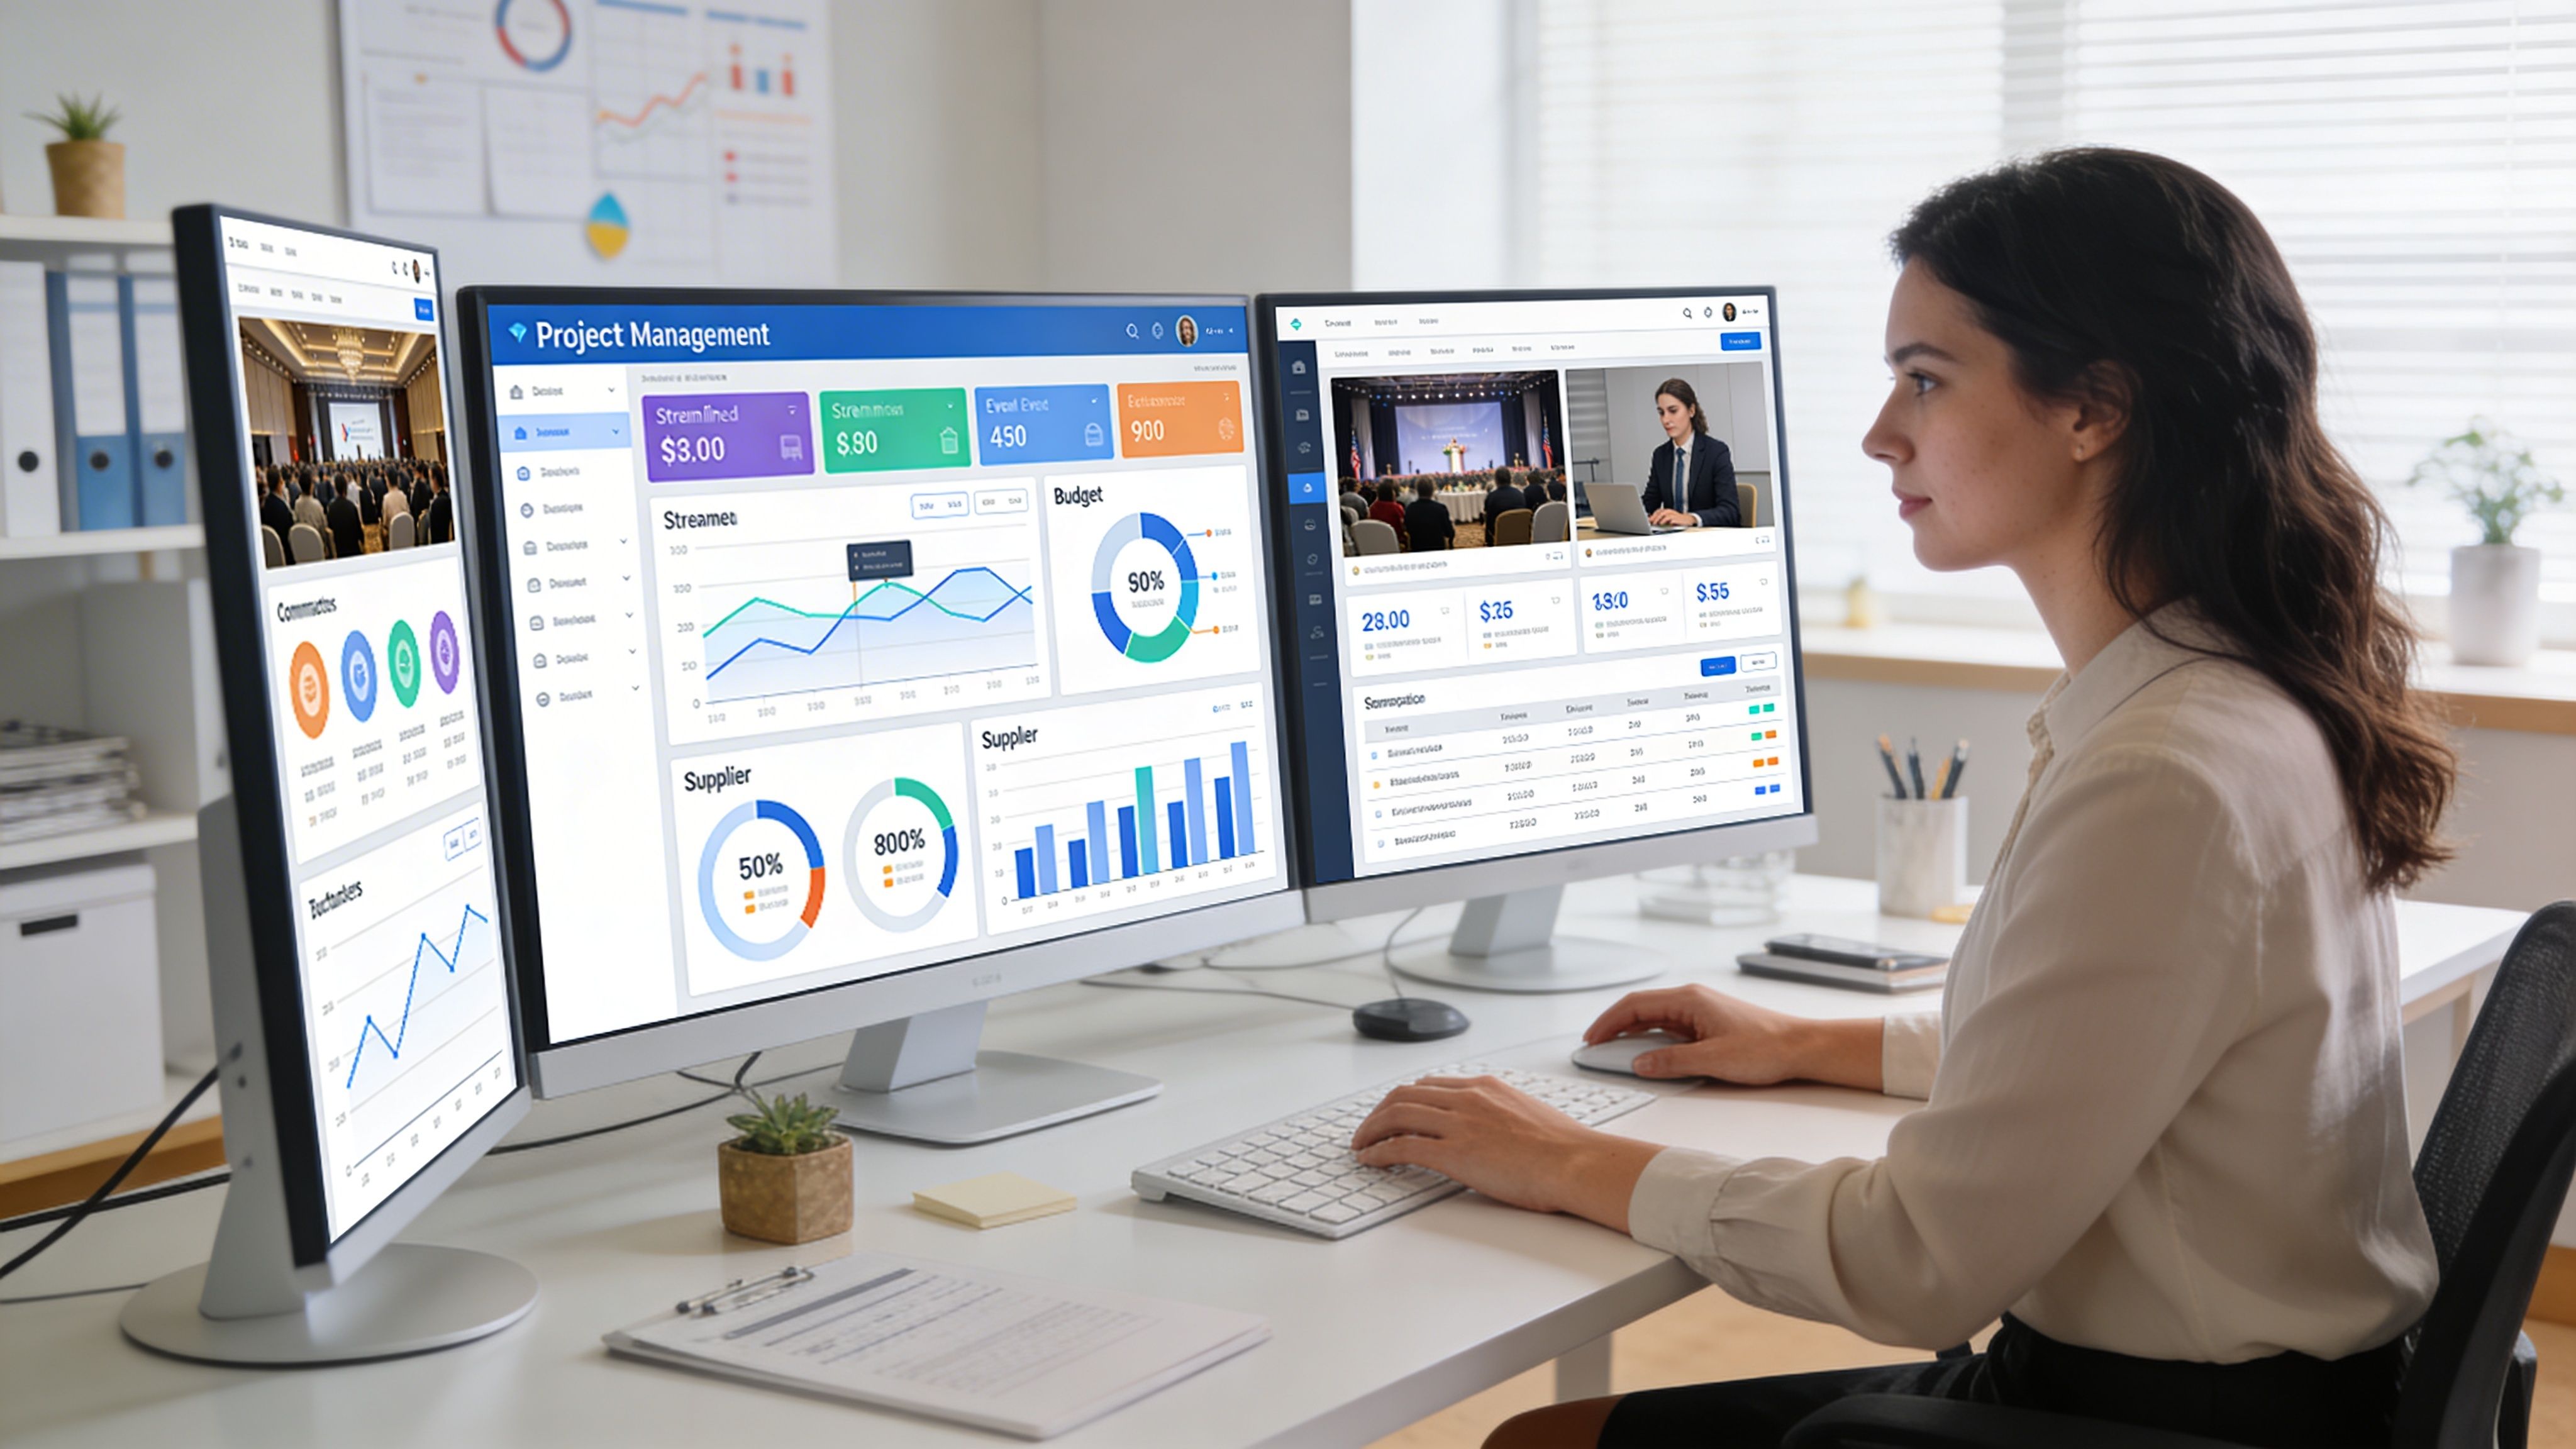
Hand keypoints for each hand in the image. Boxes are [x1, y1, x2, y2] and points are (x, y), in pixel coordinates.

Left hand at [1350, 1075, 1660, 1229]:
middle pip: (1404, 1095)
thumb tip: (1489, 1128)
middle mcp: (1467, 1099)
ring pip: (1397, 1115)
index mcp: (1485, 1088)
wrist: (1578, 1162)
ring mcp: (1459, 1125)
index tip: (1392, 1112)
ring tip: (1360, 1145)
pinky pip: (1402, 1147)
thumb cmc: (1564, 1148)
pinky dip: (1379, 1152)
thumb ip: (1499, 1114)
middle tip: (1366, 1130)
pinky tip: (1371, 1161)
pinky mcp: (1455, 1154)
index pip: (1430, 1085)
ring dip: (1371, 1130)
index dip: (1403, 1099)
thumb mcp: (1526, 1114)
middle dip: (1379, 1112)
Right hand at [1583, 985, 1883, 1089]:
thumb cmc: (1765, 1047)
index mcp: (1689, 999)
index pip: (1635, 1006)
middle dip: (1614, 1027)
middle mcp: (1692, 1000)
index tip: (1591, 1040)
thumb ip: (1672, 1062)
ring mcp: (1699, 1012)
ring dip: (1631, 1034)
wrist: (1801, 1047)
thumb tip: (1638, 1064)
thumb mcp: (1714, 1060)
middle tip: (1594, 1048)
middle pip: (1640, 1009)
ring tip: (1612, 1052)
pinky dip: (1650, 1039)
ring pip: (1654, 1019)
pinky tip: (1645, 1054)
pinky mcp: (1707, 1025)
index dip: (1608, 1022)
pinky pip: (1669, 1028)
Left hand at [1649, 507, 1693, 527]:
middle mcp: (1670, 512)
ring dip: (1660, 519)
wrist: (1687, 520)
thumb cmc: (1677, 520)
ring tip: (1656, 523)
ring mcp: (1674, 514)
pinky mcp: (1677, 518)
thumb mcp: (1668, 519)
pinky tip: (1662, 524)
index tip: (1649, 519)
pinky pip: (1671, 519)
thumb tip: (1651, 520)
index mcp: (1668, 511)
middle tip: (1651, 522)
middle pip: (1661, 512)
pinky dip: (1666, 521)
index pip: (1659, 511)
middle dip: (1655, 517)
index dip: (1653, 515)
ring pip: (1665, 514)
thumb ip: (1661, 519)